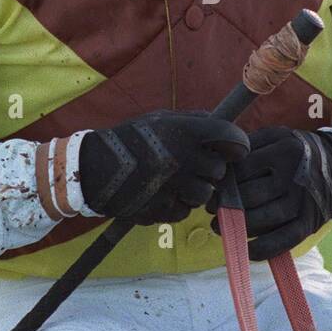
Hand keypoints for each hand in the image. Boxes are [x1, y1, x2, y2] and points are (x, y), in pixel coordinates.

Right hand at [79, 109, 249, 224]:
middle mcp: (186, 159)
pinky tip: (161, 194)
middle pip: (219, 170)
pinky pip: (185, 211)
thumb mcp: (161, 119)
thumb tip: (220, 123)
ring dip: (195, 190)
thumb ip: (193, 121)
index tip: (234, 149)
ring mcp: (176, 187)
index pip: (234, 138)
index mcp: (188, 132)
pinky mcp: (165, 210)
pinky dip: (178, 205)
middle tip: (193, 165)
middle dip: (210, 169)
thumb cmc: (130, 138)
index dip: (238, 144)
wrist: (92, 169)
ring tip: (175, 181)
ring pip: (205, 195)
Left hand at [206, 125, 331, 260]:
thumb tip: (218, 164)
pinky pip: (282, 241)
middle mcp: (295, 176)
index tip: (212, 187)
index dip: (222, 180)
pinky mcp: (308, 224)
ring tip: (219, 226)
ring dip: (237, 226)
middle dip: (225, 204)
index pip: (243, 168)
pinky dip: (261, 248)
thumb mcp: (277, 136)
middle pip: (250, 195)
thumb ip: (249, 145)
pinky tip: (244, 248)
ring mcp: (303, 202)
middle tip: (212, 208)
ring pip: (264, 218)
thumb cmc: (296, 153)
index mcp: (284, 151)